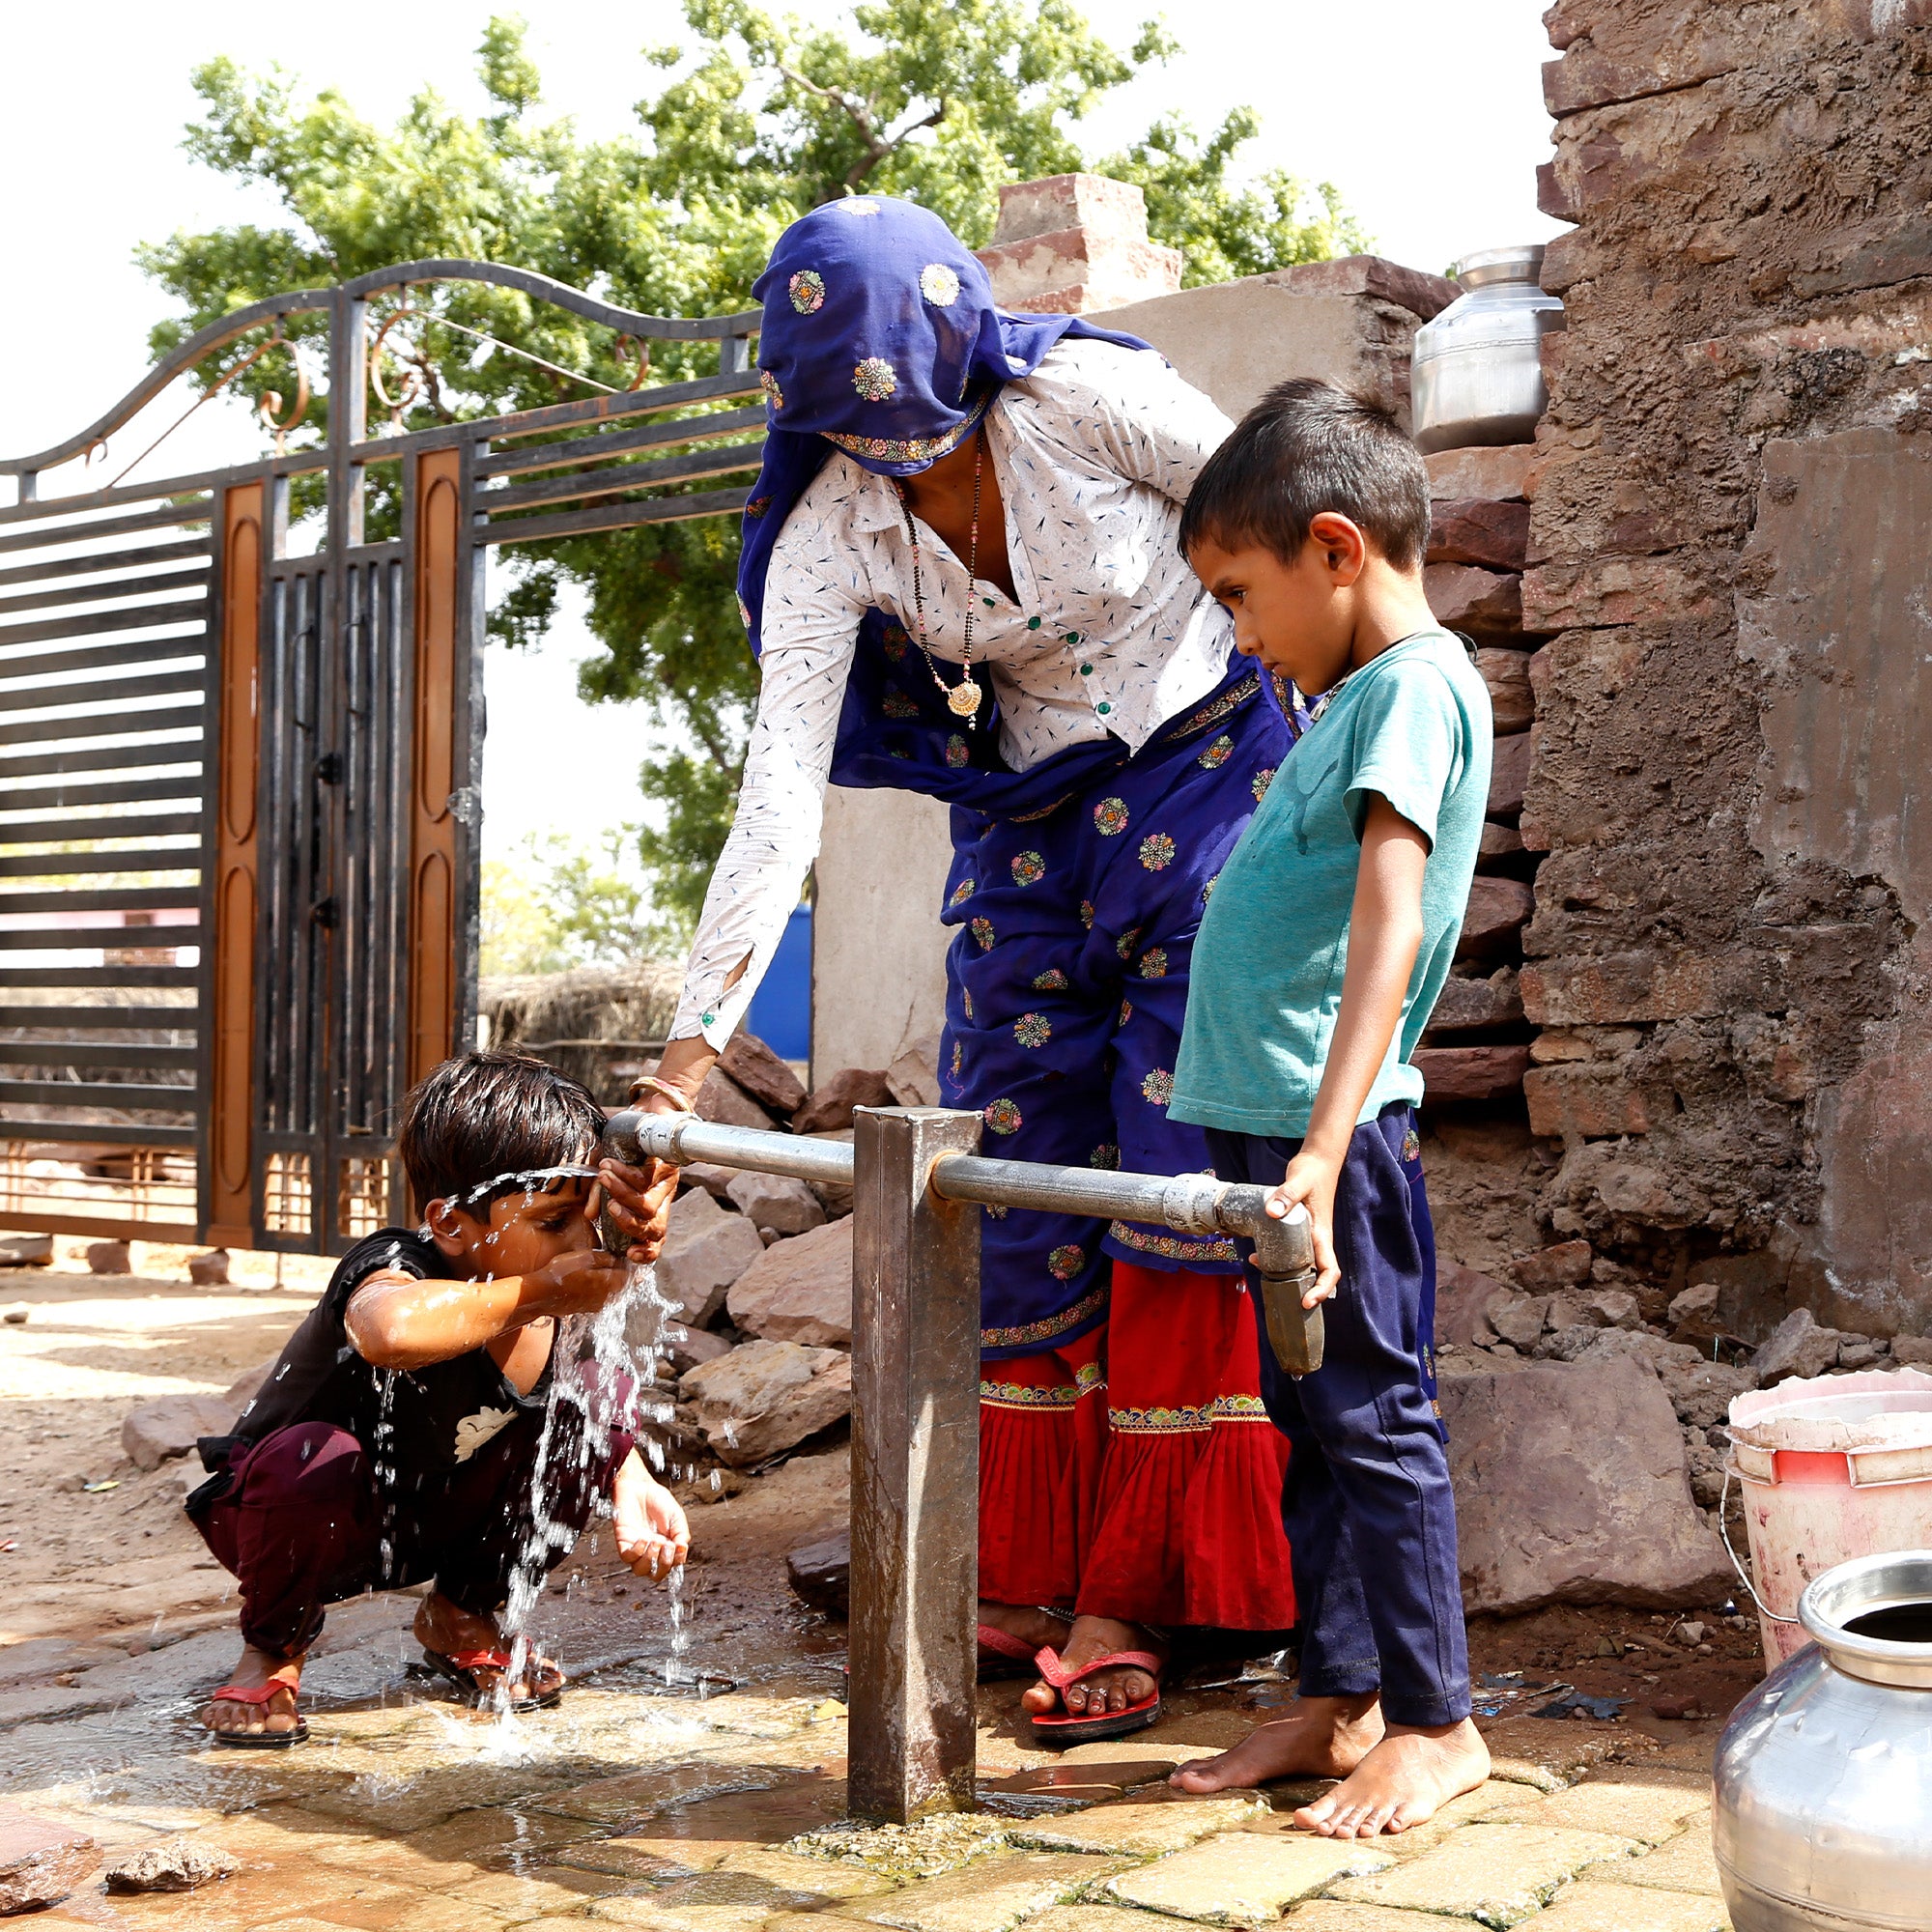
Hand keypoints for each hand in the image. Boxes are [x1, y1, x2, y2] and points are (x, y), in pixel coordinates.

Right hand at [525, 1246, 631, 1314]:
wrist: (540, 1294)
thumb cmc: (562, 1273)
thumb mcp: (586, 1257)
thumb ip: (607, 1258)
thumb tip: (620, 1258)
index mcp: (611, 1285)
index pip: (632, 1275)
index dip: (631, 1264)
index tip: (628, 1256)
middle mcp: (607, 1299)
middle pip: (623, 1285)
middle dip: (623, 1273)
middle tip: (620, 1260)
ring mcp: (597, 1306)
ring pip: (612, 1291)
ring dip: (612, 1281)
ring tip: (605, 1268)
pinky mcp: (586, 1309)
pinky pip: (601, 1297)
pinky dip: (600, 1288)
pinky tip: (591, 1279)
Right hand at [598, 1158, 676, 1264]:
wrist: (646, 1124)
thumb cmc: (625, 1157)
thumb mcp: (609, 1182)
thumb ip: (600, 1198)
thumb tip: (590, 1217)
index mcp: (654, 1212)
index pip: (657, 1240)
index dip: (647, 1252)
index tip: (630, 1253)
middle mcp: (665, 1201)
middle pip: (653, 1228)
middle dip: (627, 1222)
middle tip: (609, 1206)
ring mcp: (669, 1185)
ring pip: (648, 1206)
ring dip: (621, 1194)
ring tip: (604, 1177)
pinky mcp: (668, 1165)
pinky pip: (645, 1178)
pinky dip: (624, 1174)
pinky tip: (610, 1165)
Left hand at [612, 1451, 689, 1581]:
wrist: (639, 1485)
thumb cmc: (658, 1500)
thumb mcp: (676, 1516)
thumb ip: (681, 1533)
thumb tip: (682, 1550)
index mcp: (666, 1547)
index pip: (671, 1566)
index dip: (677, 1561)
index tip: (680, 1546)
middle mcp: (651, 1551)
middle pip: (656, 1575)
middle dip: (664, 1566)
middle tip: (667, 1547)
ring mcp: (637, 1548)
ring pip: (640, 1570)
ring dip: (650, 1560)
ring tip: (655, 1542)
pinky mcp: (623, 1541)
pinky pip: (627, 1557)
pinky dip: (637, 1552)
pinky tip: (643, 1538)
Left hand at [1265, 1150, 1341, 1305]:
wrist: (1318, 1160)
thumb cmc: (1313, 1171)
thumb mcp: (1299, 1181)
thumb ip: (1287, 1195)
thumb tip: (1272, 1212)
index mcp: (1321, 1233)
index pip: (1329, 1269)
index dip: (1322, 1289)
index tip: (1307, 1301)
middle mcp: (1317, 1238)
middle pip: (1316, 1273)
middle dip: (1302, 1289)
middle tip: (1280, 1296)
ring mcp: (1309, 1234)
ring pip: (1301, 1263)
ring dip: (1286, 1274)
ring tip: (1259, 1269)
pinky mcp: (1299, 1228)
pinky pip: (1291, 1250)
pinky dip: (1277, 1257)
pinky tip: (1256, 1254)